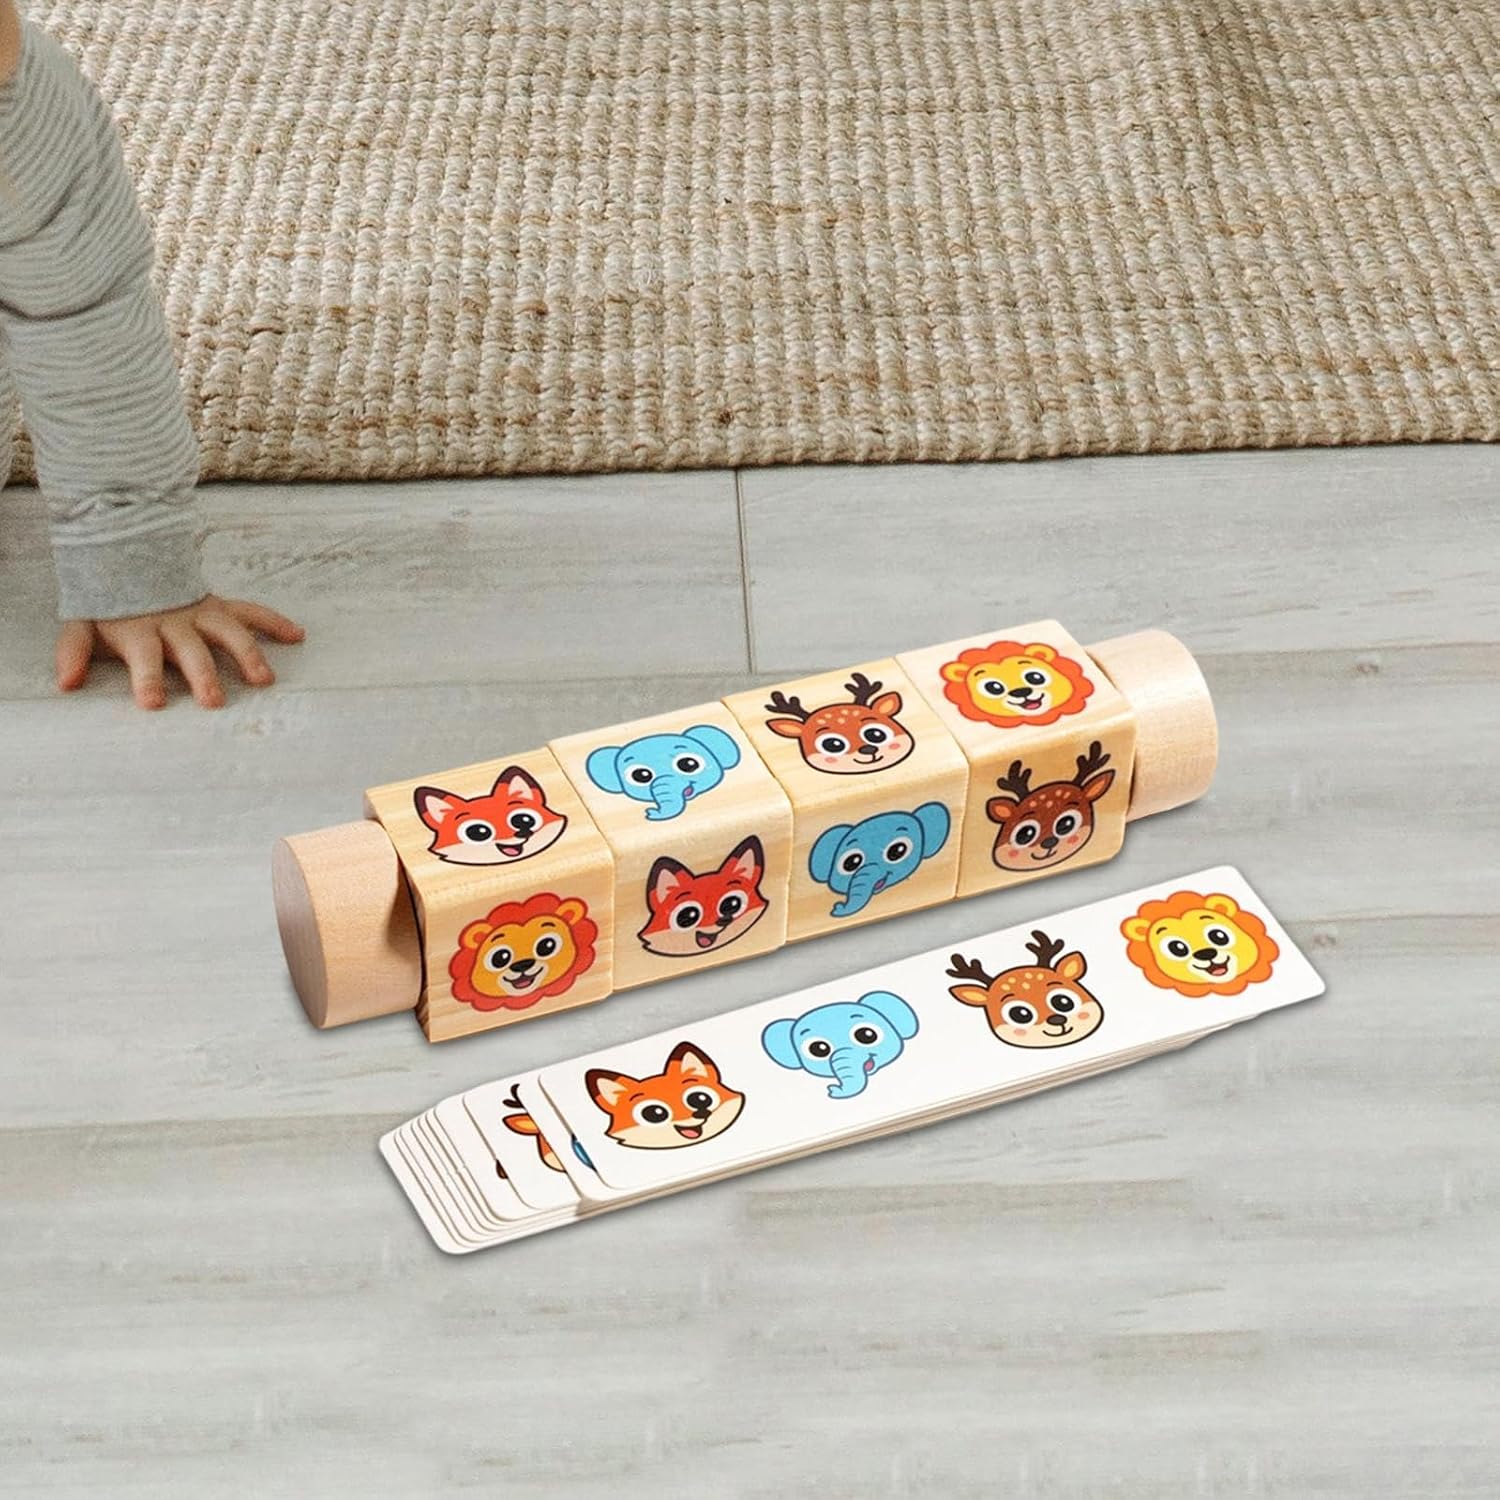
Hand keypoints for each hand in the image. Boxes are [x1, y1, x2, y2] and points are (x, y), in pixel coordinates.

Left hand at [55, 595, 305, 709]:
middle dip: (203, 675)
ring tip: (263, 679)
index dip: (148, 679)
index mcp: (140, 629)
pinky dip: (274, 621)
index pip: (144, 657)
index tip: (153, 703)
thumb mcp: (82, 622)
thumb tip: (66, 683)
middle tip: (214, 700)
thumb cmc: (108, 602)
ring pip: (228, 632)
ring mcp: (201, 613)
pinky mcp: (220, 606)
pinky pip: (251, 612)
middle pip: (191, 651)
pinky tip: (297, 636)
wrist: (125, 551)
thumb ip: (74, 651)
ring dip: (247, 654)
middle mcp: (175, 622)